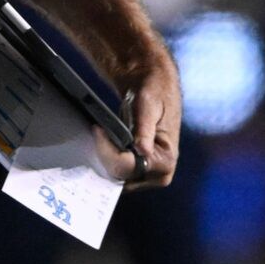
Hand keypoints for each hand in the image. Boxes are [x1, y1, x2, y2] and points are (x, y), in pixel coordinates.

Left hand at [95, 44, 182, 189]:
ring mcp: (149, 175)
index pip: (128, 167)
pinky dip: (107, 159)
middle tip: (98, 131)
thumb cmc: (155, 93)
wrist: (156, 87)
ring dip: (105, 158)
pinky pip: (118, 172)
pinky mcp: (140, 171)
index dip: (108, 151)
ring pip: (117, 176)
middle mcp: (159, 174)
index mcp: (166, 161)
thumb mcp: (149, 106)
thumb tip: (143, 150)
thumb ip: (145, 128)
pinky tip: (103, 142)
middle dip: (105, 155)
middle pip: (121, 175)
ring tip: (101, 135)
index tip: (98, 129)